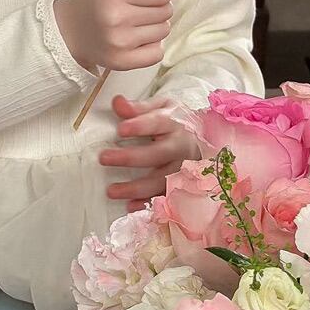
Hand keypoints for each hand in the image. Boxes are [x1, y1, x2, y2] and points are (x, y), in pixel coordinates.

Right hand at [54, 0, 177, 73]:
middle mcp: (116, 18)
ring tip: (139, 20)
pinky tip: (139, 37)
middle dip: (161, 4)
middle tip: (145, 4)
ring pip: (164, 31)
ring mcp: (120, 43)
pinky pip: (157, 53)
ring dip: (157, 24)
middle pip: (166, 11)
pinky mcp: (122, 62)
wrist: (68, 30)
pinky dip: (153, 45)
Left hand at [99, 93, 199, 212]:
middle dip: (131, 158)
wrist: (206, 138)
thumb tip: (117, 102)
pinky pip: (166, 198)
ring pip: (161, 180)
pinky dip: (148, 204)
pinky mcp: (182, 186)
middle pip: (157, 154)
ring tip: (111, 190)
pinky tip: (131, 207)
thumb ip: (139, 108)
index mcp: (175, 123)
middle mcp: (181, 146)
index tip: (121, 129)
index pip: (157, 123)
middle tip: (104, 158)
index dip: (140, 126)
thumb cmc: (178, 122)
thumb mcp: (162, 108)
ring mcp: (183, 169)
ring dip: (136, 188)